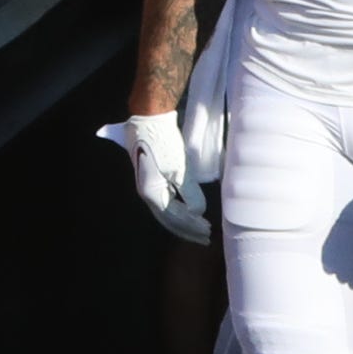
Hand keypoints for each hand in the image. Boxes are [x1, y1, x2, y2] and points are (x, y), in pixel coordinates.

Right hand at [123, 109, 208, 242]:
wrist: (149, 118)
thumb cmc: (162, 142)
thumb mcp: (179, 167)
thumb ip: (189, 192)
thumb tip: (198, 212)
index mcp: (150, 192)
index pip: (172, 218)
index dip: (190, 227)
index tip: (207, 231)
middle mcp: (146, 192)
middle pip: (168, 218)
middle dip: (187, 228)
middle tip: (205, 236)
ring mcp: (147, 184)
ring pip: (166, 210)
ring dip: (184, 220)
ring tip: (200, 226)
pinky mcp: (152, 176)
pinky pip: (166, 199)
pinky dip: (179, 208)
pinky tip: (188, 209)